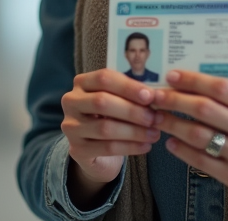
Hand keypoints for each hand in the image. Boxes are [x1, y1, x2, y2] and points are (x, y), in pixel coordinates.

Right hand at [61, 69, 161, 203]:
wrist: (96, 150)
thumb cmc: (111, 117)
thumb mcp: (117, 100)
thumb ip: (131, 94)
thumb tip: (156, 95)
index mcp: (82, 82)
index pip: (104, 78)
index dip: (128, 86)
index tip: (150, 96)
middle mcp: (71, 101)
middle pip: (102, 101)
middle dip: (132, 110)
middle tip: (154, 117)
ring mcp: (71, 126)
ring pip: (105, 128)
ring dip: (134, 131)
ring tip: (155, 133)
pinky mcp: (77, 149)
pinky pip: (107, 148)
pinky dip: (130, 147)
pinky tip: (146, 146)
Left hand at [151, 70, 227, 202]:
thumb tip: (193, 82)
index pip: (221, 88)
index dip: (193, 80)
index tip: (172, 77)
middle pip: (205, 110)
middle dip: (174, 100)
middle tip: (157, 96)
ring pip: (198, 135)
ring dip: (172, 123)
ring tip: (159, 116)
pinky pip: (200, 160)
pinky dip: (181, 149)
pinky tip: (171, 141)